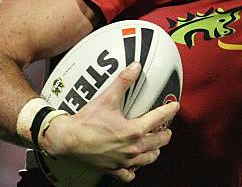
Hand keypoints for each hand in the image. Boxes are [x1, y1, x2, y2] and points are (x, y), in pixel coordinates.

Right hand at [43, 62, 178, 182]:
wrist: (66, 140)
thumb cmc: (86, 122)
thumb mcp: (107, 98)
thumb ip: (123, 81)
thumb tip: (135, 67)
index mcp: (134, 131)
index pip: (159, 119)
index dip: (169, 110)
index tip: (175, 106)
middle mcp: (132, 148)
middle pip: (158, 142)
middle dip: (165, 134)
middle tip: (166, 128)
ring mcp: (124, 161)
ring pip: (148, 159)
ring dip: (154, 151)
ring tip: (155, 145)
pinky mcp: (113, 169)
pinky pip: (128, 175)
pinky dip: (133, 170)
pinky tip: (134, 166)